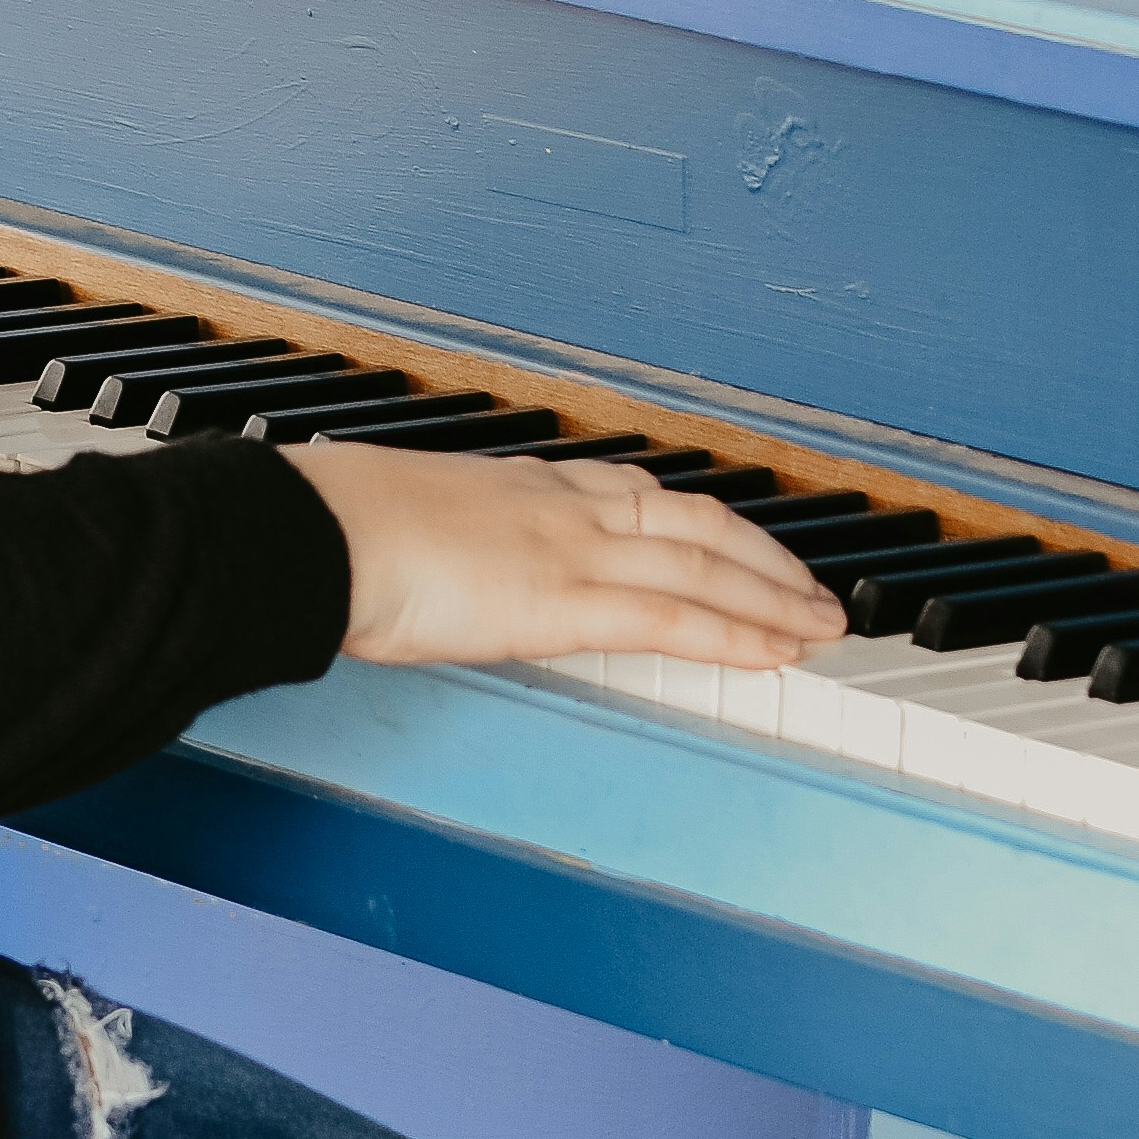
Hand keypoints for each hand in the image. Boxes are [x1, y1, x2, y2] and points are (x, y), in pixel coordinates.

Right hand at [282, 443, 842, 674]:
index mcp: (523, 486)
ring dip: (772, 597)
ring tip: (820, 624)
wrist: (318, 532)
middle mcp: (563, 507)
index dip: (699, 520)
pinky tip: (775, 651)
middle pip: (693, 522)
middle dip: (762, 555)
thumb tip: (435, 569)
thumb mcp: (405, 521)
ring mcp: (570, 550)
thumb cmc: (334, 529)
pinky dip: (735, 634)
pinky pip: (673, 618)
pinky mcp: (564, 602)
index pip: (636, 494)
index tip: (735, 539)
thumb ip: (445, 543)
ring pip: (704, 566)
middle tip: (811, 588)